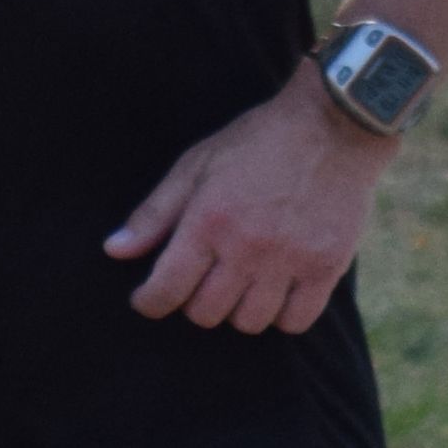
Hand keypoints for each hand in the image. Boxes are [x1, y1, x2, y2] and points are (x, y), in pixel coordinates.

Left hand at [103, 64, 391, 332]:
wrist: (333, 125)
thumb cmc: (258, 142)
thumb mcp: (197, 165)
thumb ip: (156, 212)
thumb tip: (114, 250)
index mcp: (208, 221)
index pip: (166, 290)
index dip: (149, 302)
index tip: (148, 299)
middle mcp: (246, 247)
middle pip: (206, 313)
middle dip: (194, 302)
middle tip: (202, 280)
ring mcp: (289, 260)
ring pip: (249, 322)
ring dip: (238, 309)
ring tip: (241, 283)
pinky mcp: (326, 267)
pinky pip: (295, 321)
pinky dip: (281, 315)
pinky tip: (277, 291)